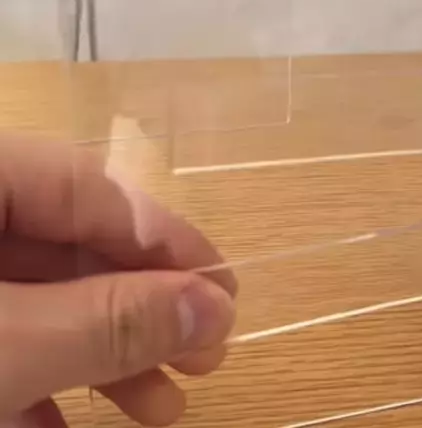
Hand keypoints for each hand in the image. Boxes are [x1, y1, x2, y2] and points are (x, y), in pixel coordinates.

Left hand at [0, 132, 236, 427]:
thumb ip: (108, 320)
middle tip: (204, 358)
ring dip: (96, 352)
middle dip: (137, 311)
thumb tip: (215, 307)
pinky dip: (29, 373)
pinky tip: (62, 420)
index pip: (93, 190)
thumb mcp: (7, 344)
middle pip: (68, 245)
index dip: (165, 243)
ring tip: (160, 405)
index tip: (225, 294)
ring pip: (33, 292)